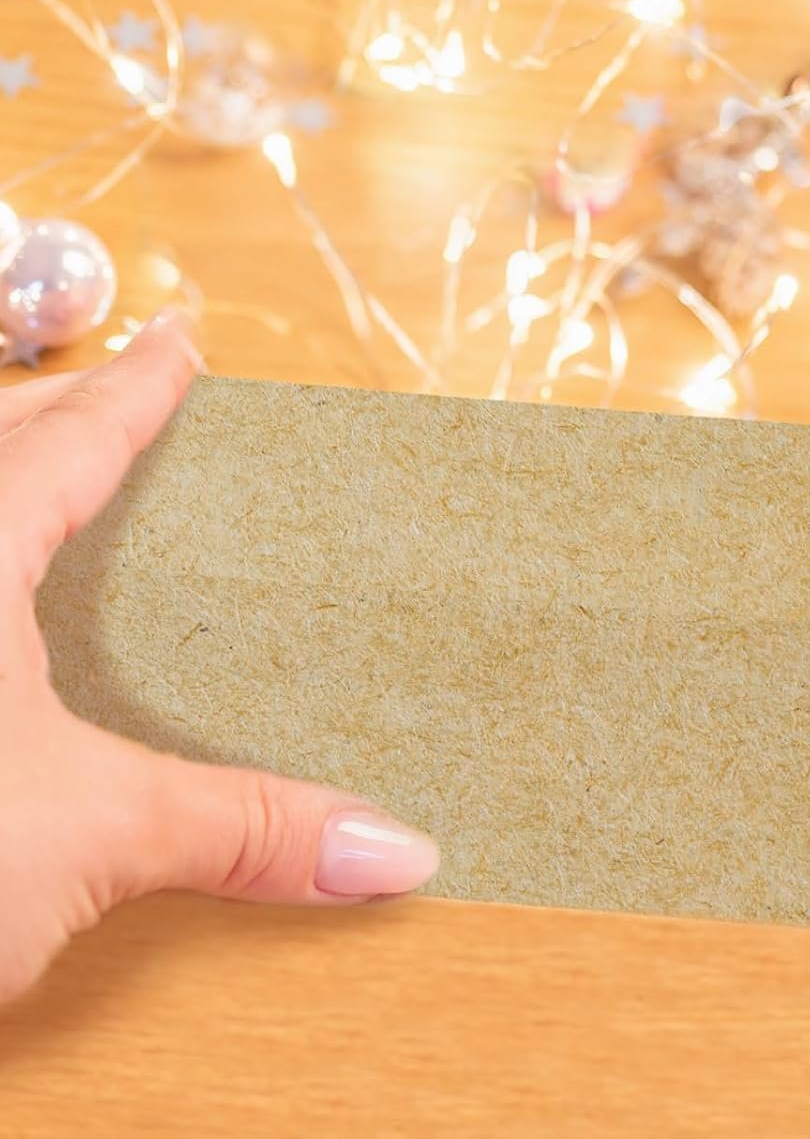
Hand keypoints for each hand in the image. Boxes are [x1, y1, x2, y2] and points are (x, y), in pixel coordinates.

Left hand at [0, 316, 438, 1002]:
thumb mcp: (85, 835)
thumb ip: (242, 828)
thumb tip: (391, 850)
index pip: (75, 437)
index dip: (140, 386)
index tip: (183, 339)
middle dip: (55, 398)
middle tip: (118, 380)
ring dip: (1, 466)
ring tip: (43, 465)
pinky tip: (5, 620)